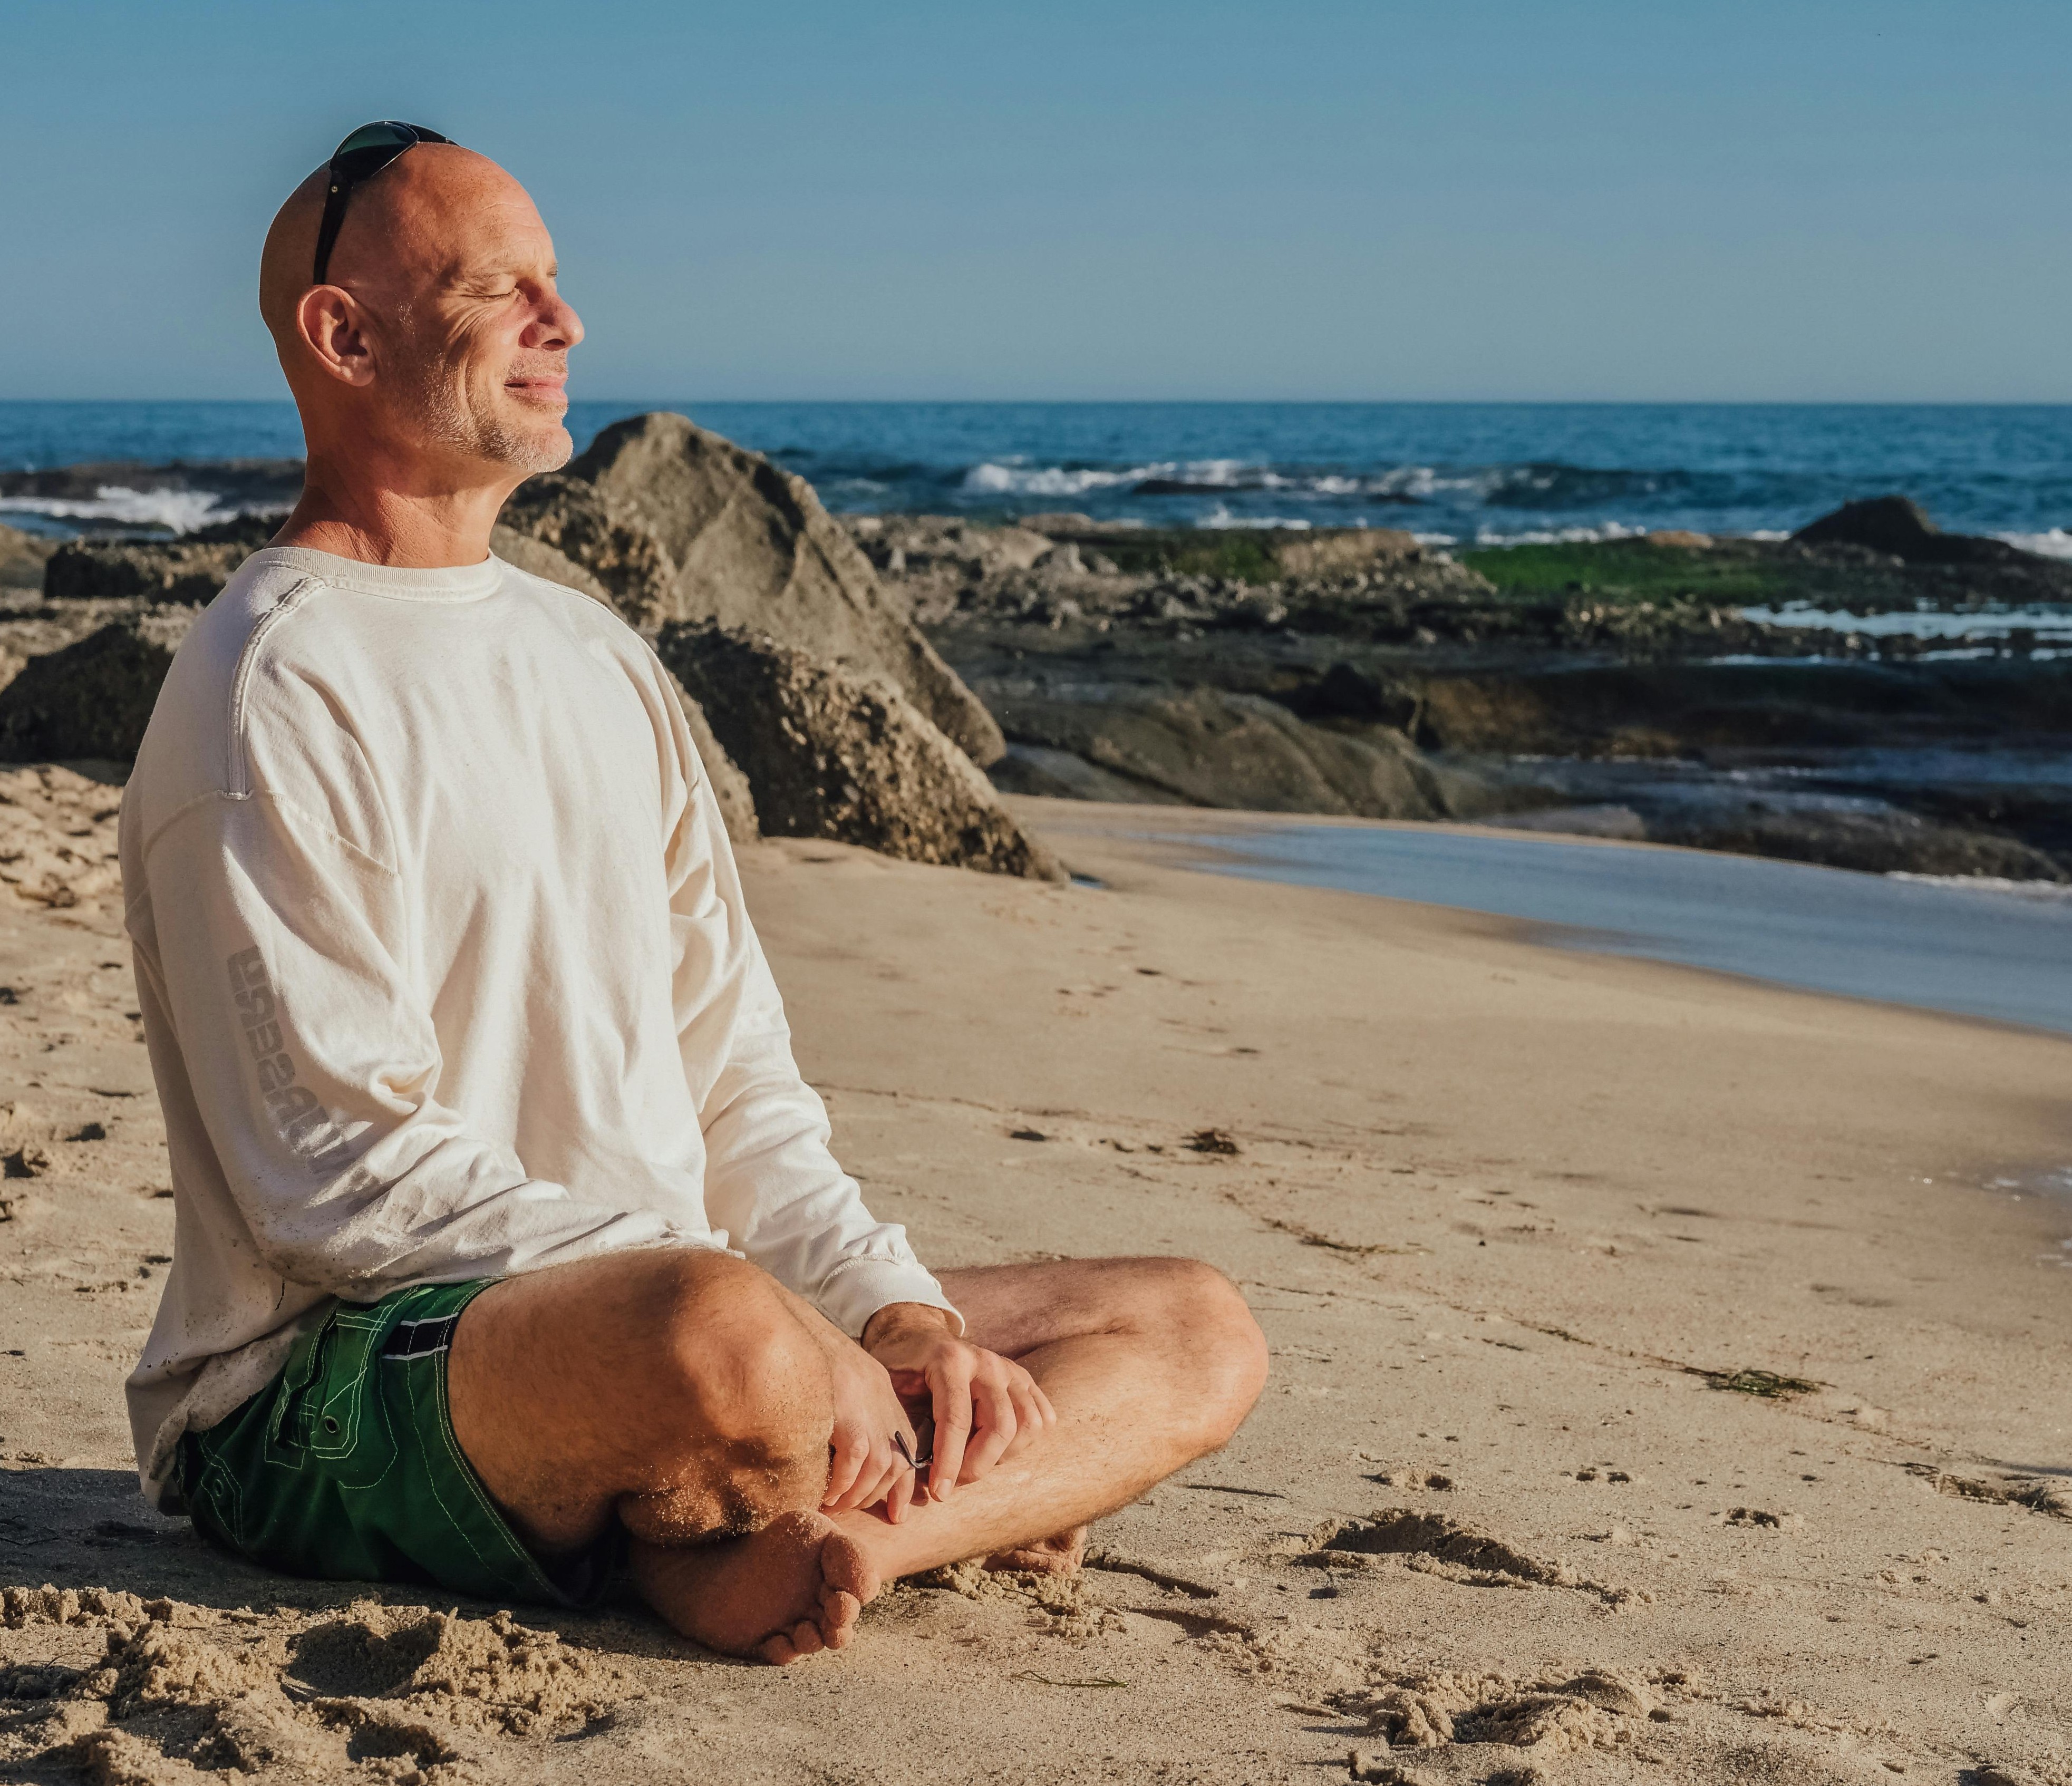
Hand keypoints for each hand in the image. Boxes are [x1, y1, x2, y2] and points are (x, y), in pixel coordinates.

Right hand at [800, 1312, 926, 1522]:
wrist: (774, 1321)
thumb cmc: (792, 1354)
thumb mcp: (827, 1381)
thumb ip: (839, 1411)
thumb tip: (833, 1454)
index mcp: (878, 1388)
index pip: (907, 1442)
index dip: (902, 1481)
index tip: (897, 1512)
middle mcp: (880, 1394)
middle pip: (901, 1457)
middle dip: (879, 1492)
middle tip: (851, 1507)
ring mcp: (865, 1400)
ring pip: (883, 1464)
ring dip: (861, 1494)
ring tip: (836, 1505)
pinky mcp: (845, 1408)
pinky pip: (856, 1459)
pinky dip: (844, 1482)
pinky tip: (826, 1493)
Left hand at [861, 1304, 1056, 1500]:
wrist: (919, 1335)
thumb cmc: (901, 1368)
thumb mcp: (888, 1388)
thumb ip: (899, 1423)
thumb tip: (905, 1471)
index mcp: (950, 1361)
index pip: (958, 1419)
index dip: (950, 1462)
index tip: (939, 1493)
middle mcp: (986, 1361)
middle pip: (1001, 1425)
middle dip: (978, 1465)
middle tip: (954, 1482)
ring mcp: (1009, 1368)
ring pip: (1028, 1424)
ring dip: (1003, 1454)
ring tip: (974, 1460)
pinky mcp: (1024, 1378)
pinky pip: (1043, 1417)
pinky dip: (1025, 1441)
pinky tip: (997, 1447)